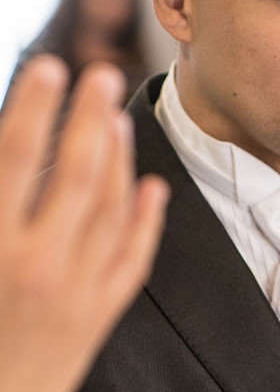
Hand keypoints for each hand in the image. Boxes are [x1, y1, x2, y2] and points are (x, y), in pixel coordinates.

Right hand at [0, 57, 168, 391]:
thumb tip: (5, 167)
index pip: (12, 160)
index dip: (33, 109)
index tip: (50, 68)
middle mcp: (36, 268)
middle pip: (77, 175)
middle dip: (91, 119)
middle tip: (104, 74)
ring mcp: (74, 297)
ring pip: (112, 212)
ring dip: (120, 160)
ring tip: (120, 120)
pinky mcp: (97, 323)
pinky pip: (132, 261)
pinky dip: (146, 221)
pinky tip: (154, 189)